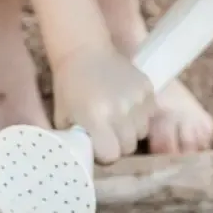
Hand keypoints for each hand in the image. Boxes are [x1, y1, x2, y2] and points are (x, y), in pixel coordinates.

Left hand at [52, 43, 156, 164]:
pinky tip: (125, 103)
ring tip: (116, 115)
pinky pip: (149, 115)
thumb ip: (75, 141)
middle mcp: (120, 109)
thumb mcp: (63, 117)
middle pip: (128, 146)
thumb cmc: (69, 87)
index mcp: (96, 117)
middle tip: (106, 130)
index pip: (111, 155)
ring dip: (129, 129)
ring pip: (141, 132)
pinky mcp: (147, 88)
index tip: (97, 143)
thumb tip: (84, 162)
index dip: (104, 152)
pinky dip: (139, 114)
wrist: (84, 51)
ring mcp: (136, 98)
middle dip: (117, 143)